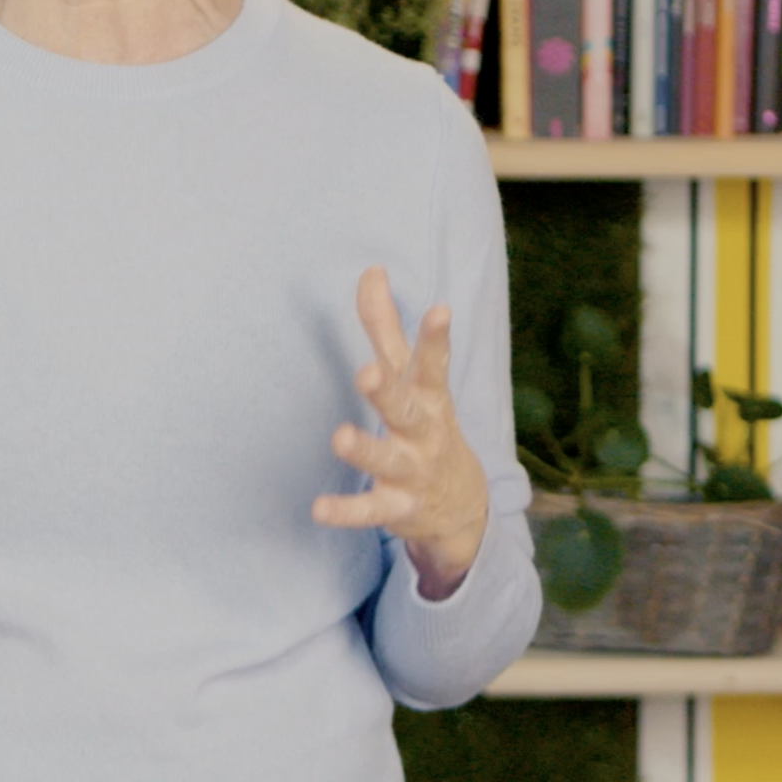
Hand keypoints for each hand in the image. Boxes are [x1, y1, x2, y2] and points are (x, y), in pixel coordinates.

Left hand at [312, 267, 488, 598]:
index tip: (439, 310)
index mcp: (428, 396)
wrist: (463, 506)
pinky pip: (371, 510)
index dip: (435, 337)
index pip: (431, 363)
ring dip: (364, 450)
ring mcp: (412, 471)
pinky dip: (346, 512)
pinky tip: (318, 510)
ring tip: (339, 437)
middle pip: (406, 408)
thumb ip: (387, 327)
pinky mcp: (397, 507)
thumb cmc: (427, 423)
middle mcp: (423, 432)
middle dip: (386, 391)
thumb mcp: (413, 377)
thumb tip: (371, 269)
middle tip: (365, 373)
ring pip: (387, 460)